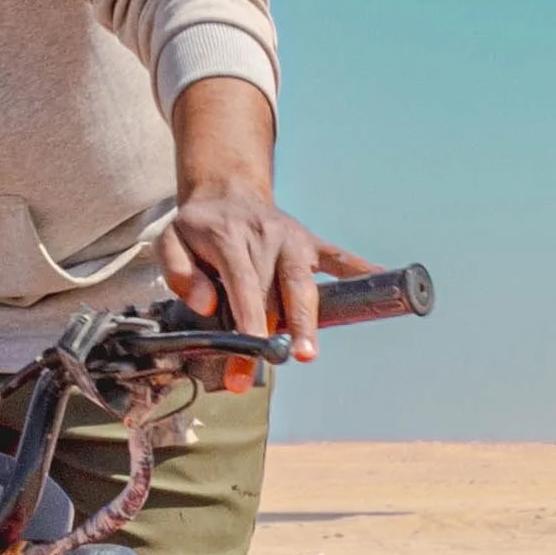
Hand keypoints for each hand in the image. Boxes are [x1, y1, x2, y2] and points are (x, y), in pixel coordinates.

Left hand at [160, 80, 375, 390]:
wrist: (226, 191)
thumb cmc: (198, 228)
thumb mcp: (170, 241)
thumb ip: (177, 271)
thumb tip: (206, 303)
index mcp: (230, 238)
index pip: (243, 285)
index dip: (248, 321)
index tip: (249, 351)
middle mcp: (266, 238)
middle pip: (274, 292)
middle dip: (277, 333)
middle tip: (281, 363)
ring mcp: (293, 241)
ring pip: (303, 284)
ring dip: (309, 319)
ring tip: (309, 353)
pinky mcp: (310, 244)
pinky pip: (339, 258)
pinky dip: (362, 269)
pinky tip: (385, 279)